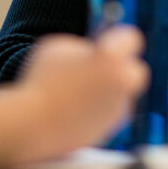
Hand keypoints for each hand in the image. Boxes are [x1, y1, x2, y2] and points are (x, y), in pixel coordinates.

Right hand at [18, 27, 147, 160]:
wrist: (32, 125)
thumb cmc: (42, 80)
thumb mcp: (59, 47)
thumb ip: (83, 46)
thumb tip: (93, 51)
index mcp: (113, 57)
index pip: (131, 38)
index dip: (118, 38)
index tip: (107, 41)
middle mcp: (123, 82)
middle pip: (136, 70)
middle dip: (122, 68)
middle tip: (99, 67)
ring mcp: (119, 108)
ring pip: (121, 94)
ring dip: (108, 90)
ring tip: (78, 92)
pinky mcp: (110, 130)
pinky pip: (109, 114)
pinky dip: (99, 110)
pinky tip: (76, 109)